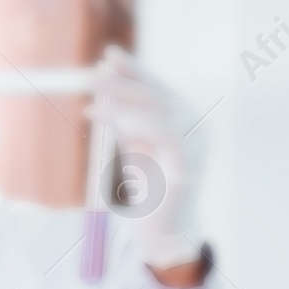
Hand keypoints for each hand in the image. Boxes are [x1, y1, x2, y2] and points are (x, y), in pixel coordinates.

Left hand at [86, 46, 206, 269]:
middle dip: (125, 81)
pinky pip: (167, 135)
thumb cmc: (145, 192)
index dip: (134, 70)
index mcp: (180, 120)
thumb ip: (123, 124)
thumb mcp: (131, 150)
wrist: (160, 232)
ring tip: (94, 104)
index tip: (107, 56)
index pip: (156, 88)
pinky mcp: (189, 166)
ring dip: (126, 102)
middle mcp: (193, 127)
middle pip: (158, 94)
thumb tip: (104, 94)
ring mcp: (196, 145)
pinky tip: (117, 122)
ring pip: (162, 111)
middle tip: (93, 74)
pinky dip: (141, 125)